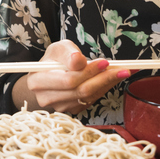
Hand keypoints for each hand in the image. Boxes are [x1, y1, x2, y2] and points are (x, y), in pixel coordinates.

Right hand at [12, 40, 131, 114]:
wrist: (48, 76)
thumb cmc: (53, 60)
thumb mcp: (58, 49)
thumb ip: (68, 53)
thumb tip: (79, 61)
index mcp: (38, 81)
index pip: (68, 80)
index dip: (88, 71)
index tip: (105, 62)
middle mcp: (46, 98)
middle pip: (81, 91)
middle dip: (103, 79)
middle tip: (121, 69)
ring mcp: (59, 106)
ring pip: (88, 97)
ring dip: (107, 84)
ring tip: (120, 72)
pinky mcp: (71, 110)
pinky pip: (91, 100)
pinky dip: (103, 89)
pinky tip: (110, 79)